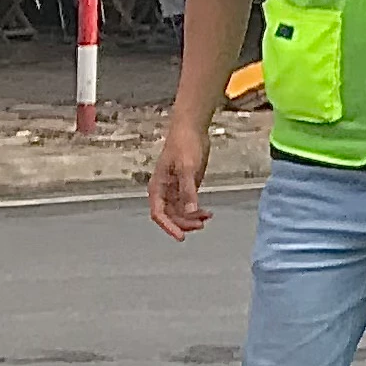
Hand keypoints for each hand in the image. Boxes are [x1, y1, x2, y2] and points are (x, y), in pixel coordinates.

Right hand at [147, 119, 210, 239]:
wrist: (191, 129)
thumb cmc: (185, 145)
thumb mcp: (188, 168)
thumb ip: (188, 191)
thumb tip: (190, 212)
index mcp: (158, 187)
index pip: (158, 213)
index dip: (168, 227)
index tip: (181, 237)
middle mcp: (164, 191)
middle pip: (170, 216)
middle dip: (184, 223)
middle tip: (202, 225)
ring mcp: (175, 189)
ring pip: (180, 212)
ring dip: (191, 218)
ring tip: (207, 217)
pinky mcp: (186, 186)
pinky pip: (188, 204)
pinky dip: (196, 211)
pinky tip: (208, 212)